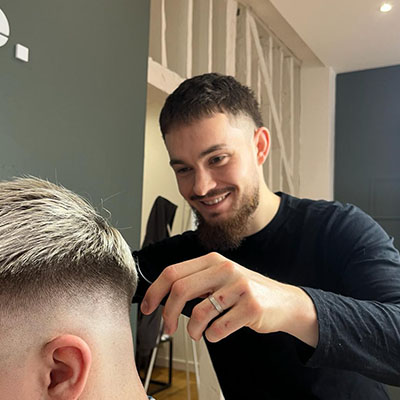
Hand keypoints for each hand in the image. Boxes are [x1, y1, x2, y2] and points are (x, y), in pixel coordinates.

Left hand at [141, 252, 317, 346]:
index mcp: (213, 260)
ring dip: (192, 330)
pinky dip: (212, 336)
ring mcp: (239, 287)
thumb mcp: (221, 278)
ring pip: (198, 313)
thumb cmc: (246, 291)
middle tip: (167, 327)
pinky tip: (217, 332)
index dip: (154, 291)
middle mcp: (225, 269)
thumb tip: (163, 297)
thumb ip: (196, 282)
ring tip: (198, 333)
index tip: (147, 307)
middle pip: (180, 290)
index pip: (173, 271)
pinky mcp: (251, 307)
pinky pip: (218, 329)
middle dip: (167, 313)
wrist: (283, 301)